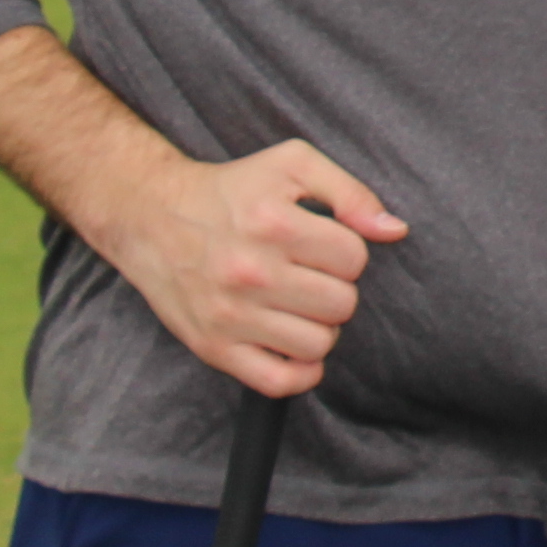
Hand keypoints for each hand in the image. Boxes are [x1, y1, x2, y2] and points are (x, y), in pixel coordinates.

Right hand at [76, 137, 402, 396]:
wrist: (152, 217)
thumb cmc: (232, 190)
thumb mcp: (293, 164)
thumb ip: (350, 191)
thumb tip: (394, 230)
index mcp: (274, 223)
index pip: (354, 259)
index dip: (345, 253)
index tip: (321, 246)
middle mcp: (251, 271)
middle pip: (341, 304)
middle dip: (335, 289)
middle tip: (309, 276)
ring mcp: (230, 314)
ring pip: (319, 344)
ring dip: (319, 327)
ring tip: (299, 306)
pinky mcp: (214, 347)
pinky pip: (280, 382)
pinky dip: (300, 372)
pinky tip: (294, 345)